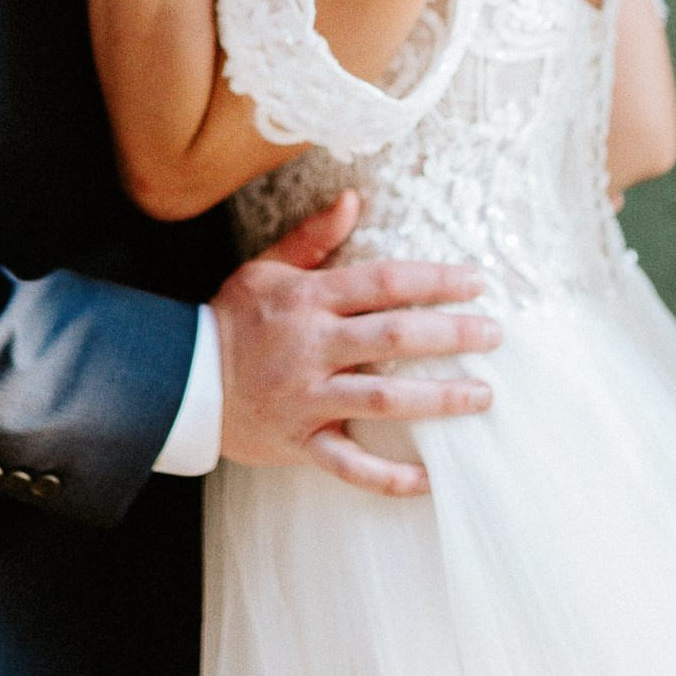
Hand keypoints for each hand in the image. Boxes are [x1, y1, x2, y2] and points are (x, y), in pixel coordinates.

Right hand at [211, 191, 496, 499]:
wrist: (180, 380)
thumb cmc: (234, 320)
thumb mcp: (267, 268)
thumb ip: (313, 237)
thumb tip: (353, 198)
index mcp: (308, 299)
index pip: (384, 282)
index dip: (435, 279)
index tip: (476, 282)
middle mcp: (312, 347)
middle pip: (395, 336)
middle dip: (453, 334)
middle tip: (494, 334)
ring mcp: (307, 398)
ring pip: (383, 398)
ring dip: (439, 399)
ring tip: (482, 396)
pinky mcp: (300, 441)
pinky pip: (350, 465)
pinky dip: (390, 477)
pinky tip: (431, 478)